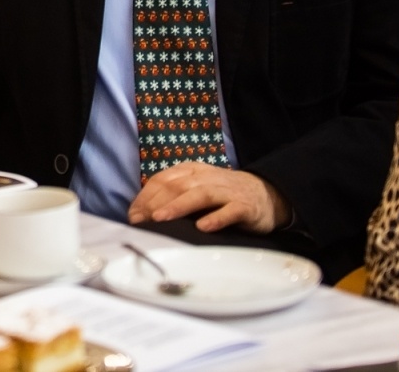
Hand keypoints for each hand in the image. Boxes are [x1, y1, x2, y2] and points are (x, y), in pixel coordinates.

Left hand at [127, 164, 291, 233]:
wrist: (266, 194)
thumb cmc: (222, 195)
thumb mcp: (196, 189)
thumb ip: (172, 197)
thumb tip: (141, 214)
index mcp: (191, 171)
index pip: (163, 180)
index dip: (145, 196)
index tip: (132, 215)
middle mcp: (207, 178)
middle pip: (177, 186)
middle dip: (155, 202)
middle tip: (140, 220)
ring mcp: (226, 191)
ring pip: (200, 195)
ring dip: (178, 206)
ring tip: (160, 218)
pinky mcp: (244, 207)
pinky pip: (229, 211)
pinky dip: (216, 218)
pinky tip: (203, 227)